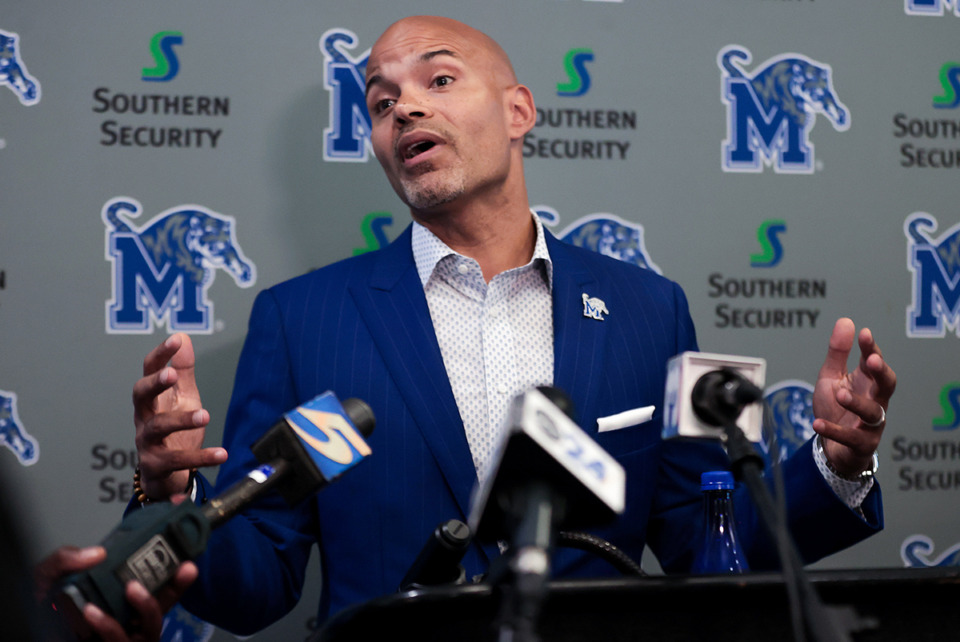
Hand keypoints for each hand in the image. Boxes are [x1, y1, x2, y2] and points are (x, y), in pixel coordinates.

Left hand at [35, 545, 197, 641]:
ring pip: (151, 627)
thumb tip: (96, 553)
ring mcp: (120, 639)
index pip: (157, 586)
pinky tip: (93, 613)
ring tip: (131, 588)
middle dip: (178, 586)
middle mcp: (124, 620)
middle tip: (180, 568)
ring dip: (146, 604)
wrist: (24, 633)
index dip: (177, 572)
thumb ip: (65, 559)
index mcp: (117, 600)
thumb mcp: (46, 578)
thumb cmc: (42, 612)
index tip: (189, 554)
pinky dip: (108, 626)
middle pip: (165, 605)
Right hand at [133, 333, 226, 499]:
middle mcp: (144, 418)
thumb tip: (183, 336)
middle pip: (140, 395)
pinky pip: (177, 462)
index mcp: (152, 398)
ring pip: (157, 428)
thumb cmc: (173, 431)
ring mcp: (147, 443)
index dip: (161, 354)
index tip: (176, 340)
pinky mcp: (156, 467)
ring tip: (205, 416)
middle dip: (155, 382)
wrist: (166, 475)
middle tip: (172, 374)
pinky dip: (200, 458)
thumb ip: (184, 370)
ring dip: (181, 420)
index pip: (150, 371)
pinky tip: (222, 454)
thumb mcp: (182, 397)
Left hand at [813, 318, 896, 477]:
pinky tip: (817, 424)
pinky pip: (851, 438)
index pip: (874, 362)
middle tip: (871, 360)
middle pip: (887, 385)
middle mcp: (875, 401)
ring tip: (839, 394)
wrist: (833, 446)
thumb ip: (838, 352)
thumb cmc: (836, 407)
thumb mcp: (831, 377)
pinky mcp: (862, 444)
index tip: (865, 334)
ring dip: (857, 402)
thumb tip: (846, 321)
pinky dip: (834, 430)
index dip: (871, 348)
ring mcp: (871, 424)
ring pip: (872, 412)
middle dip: (881, 372)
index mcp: (867, 382)